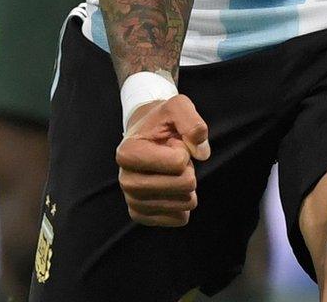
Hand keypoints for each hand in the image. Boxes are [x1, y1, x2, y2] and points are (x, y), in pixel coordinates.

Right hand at [115, 94, 209, 226]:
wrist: (145, 137)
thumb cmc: (161, 122)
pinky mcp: (142, 216)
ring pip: (185, 204)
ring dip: (187, 186)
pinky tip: (171, 188)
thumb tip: (200, 152)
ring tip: (171, 172)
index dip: (184, 150)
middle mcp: (125, 180)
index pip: (178, 162)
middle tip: (174, 158)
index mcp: (127, 153)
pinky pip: (180, 219)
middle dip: (189, 169)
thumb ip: (192, 121)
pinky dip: (183, 203)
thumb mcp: (177, 106)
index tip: (170, 142)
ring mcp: (133, 201)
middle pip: (184, 185)